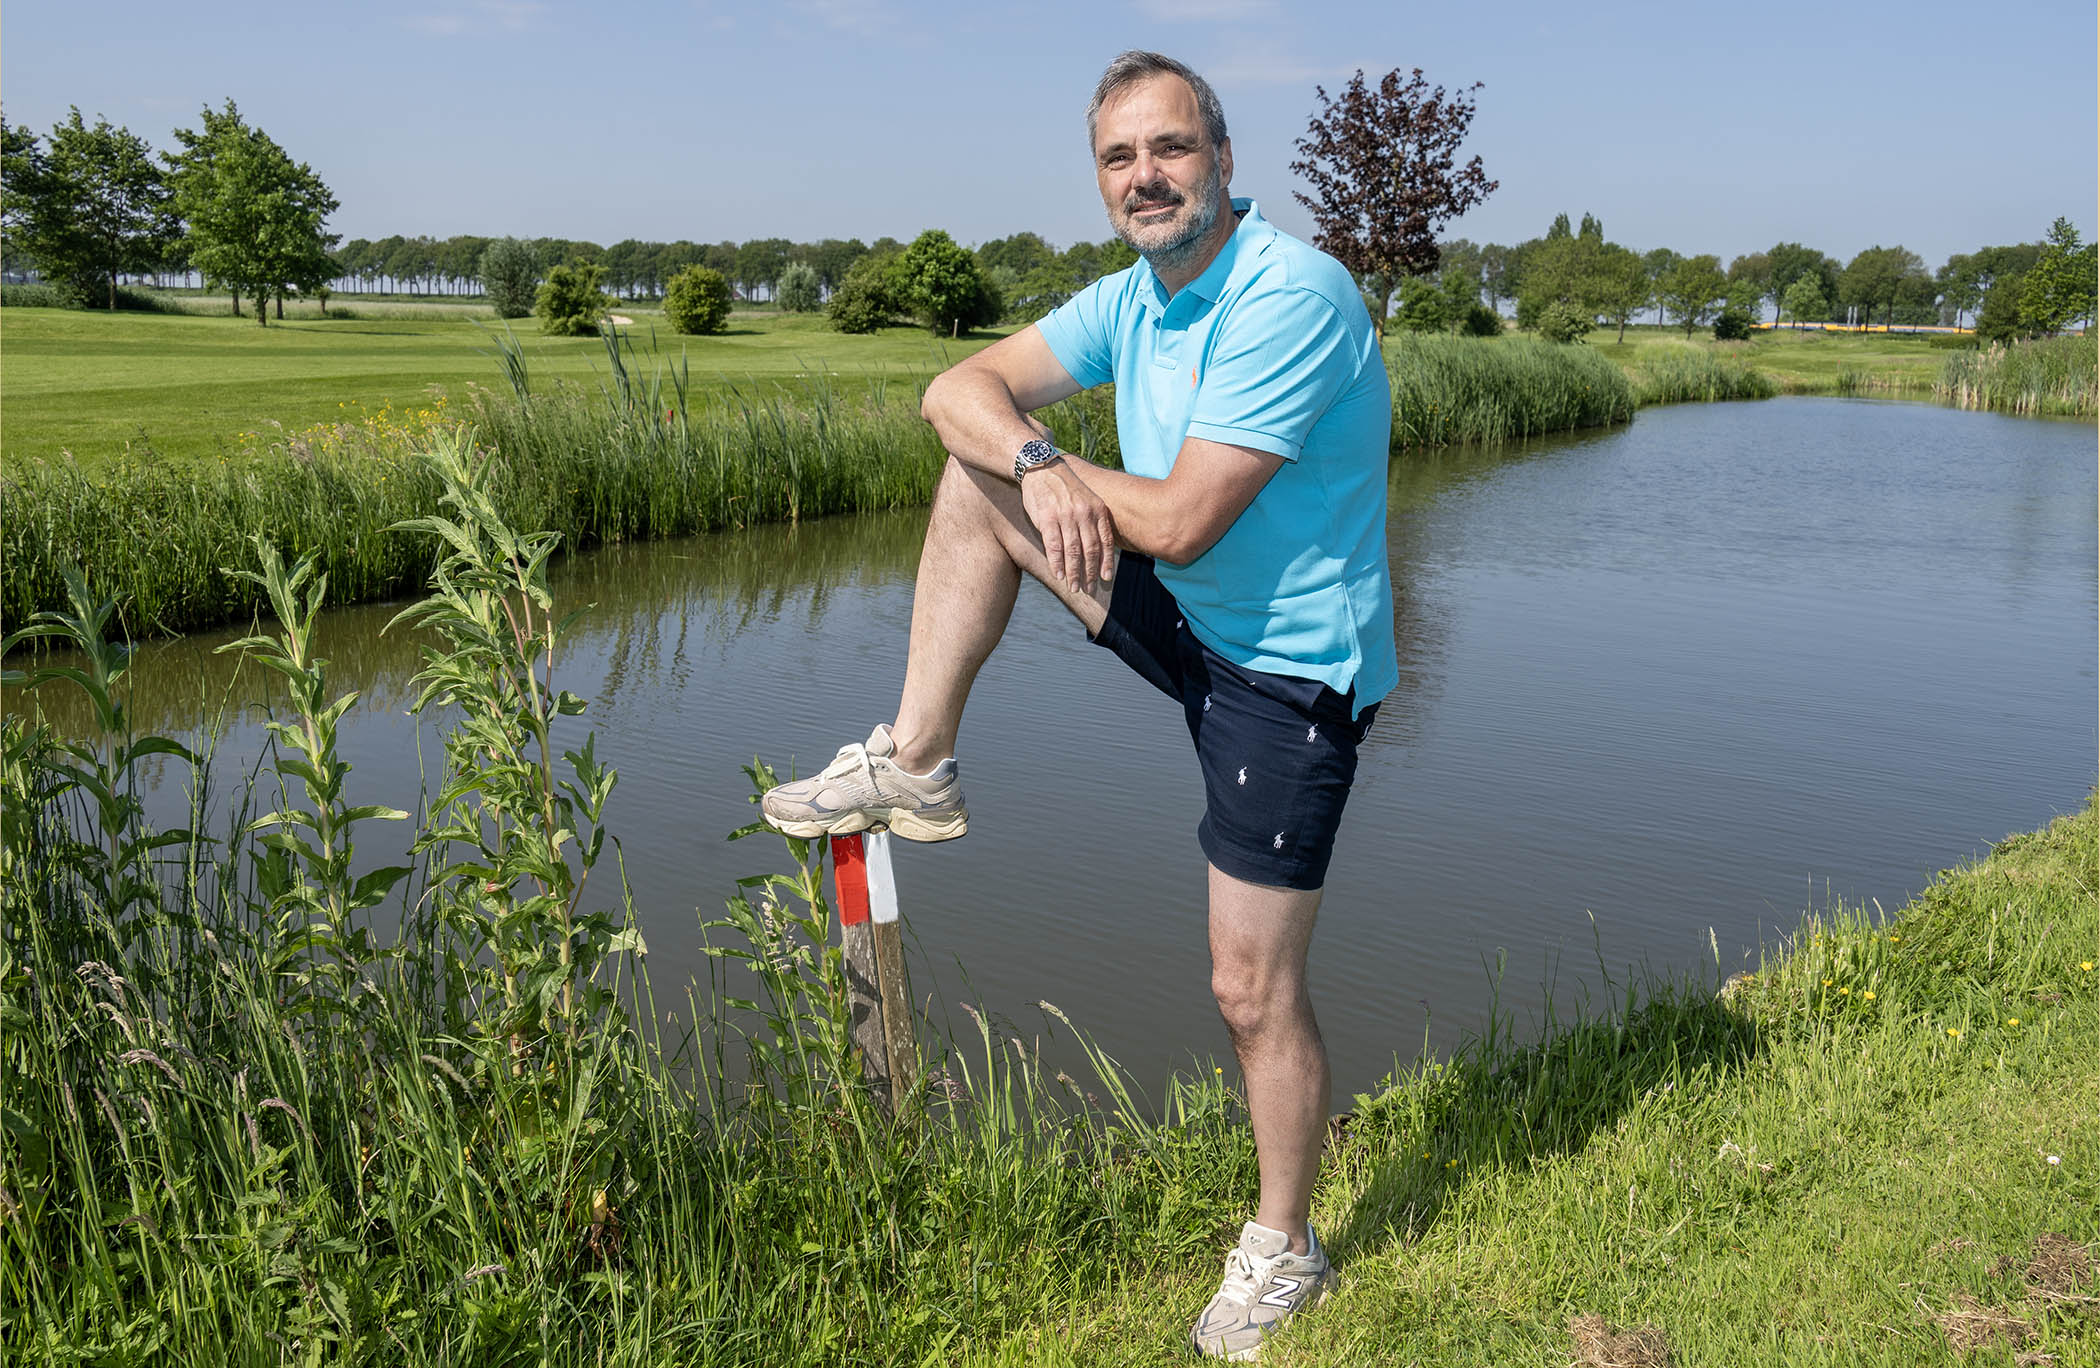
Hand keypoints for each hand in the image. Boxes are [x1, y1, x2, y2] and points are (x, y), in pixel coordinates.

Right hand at [1020, 459, 1117, 594]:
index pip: (1105, 541)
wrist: (1043, 468)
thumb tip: (1099, 549)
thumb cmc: (1065, 488)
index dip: (1107, 562)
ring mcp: (1065, 516)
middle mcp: (1084, 513)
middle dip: (1091, 573)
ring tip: (1074, 587)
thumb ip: (1093, 520)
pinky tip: (1058, 575)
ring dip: (1074, 573)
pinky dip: (1057, 564)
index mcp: (1097, 509)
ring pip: (1072, 551)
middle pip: (1090, 550)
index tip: (1106, 579)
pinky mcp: (1047, 518)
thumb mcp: (1087, 499)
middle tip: (1089, 589)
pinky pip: (1054, 546)